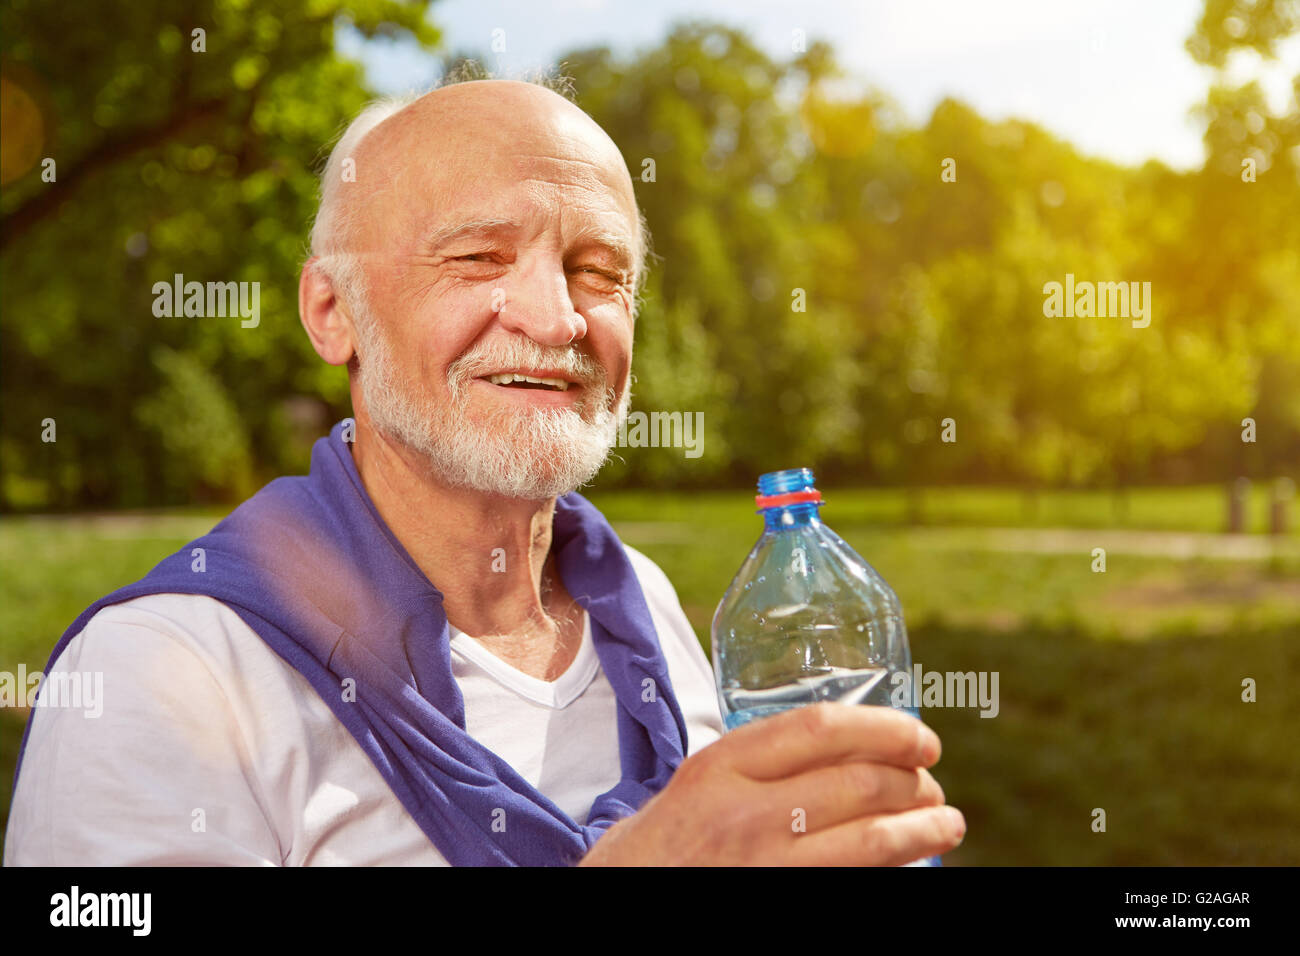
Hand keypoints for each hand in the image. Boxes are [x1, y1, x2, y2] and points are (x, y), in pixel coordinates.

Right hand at [579, 702, 963, 865]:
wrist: (619, 900)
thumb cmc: (663, 841)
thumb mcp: (699, 780)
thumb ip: (757, 761)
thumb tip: (844, 743)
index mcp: (723, 764)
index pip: (823, 728)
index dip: (886, 727)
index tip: (917, 734)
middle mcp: (746, 812)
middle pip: (859, 782)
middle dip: (912, 778)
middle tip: (931, 778)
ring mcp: (766, 865)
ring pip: (871, 839)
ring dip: (923, 827)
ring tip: (946, 821)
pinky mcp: (781, 901)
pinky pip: (857, 879)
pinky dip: (895, 866)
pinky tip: (914, 859)